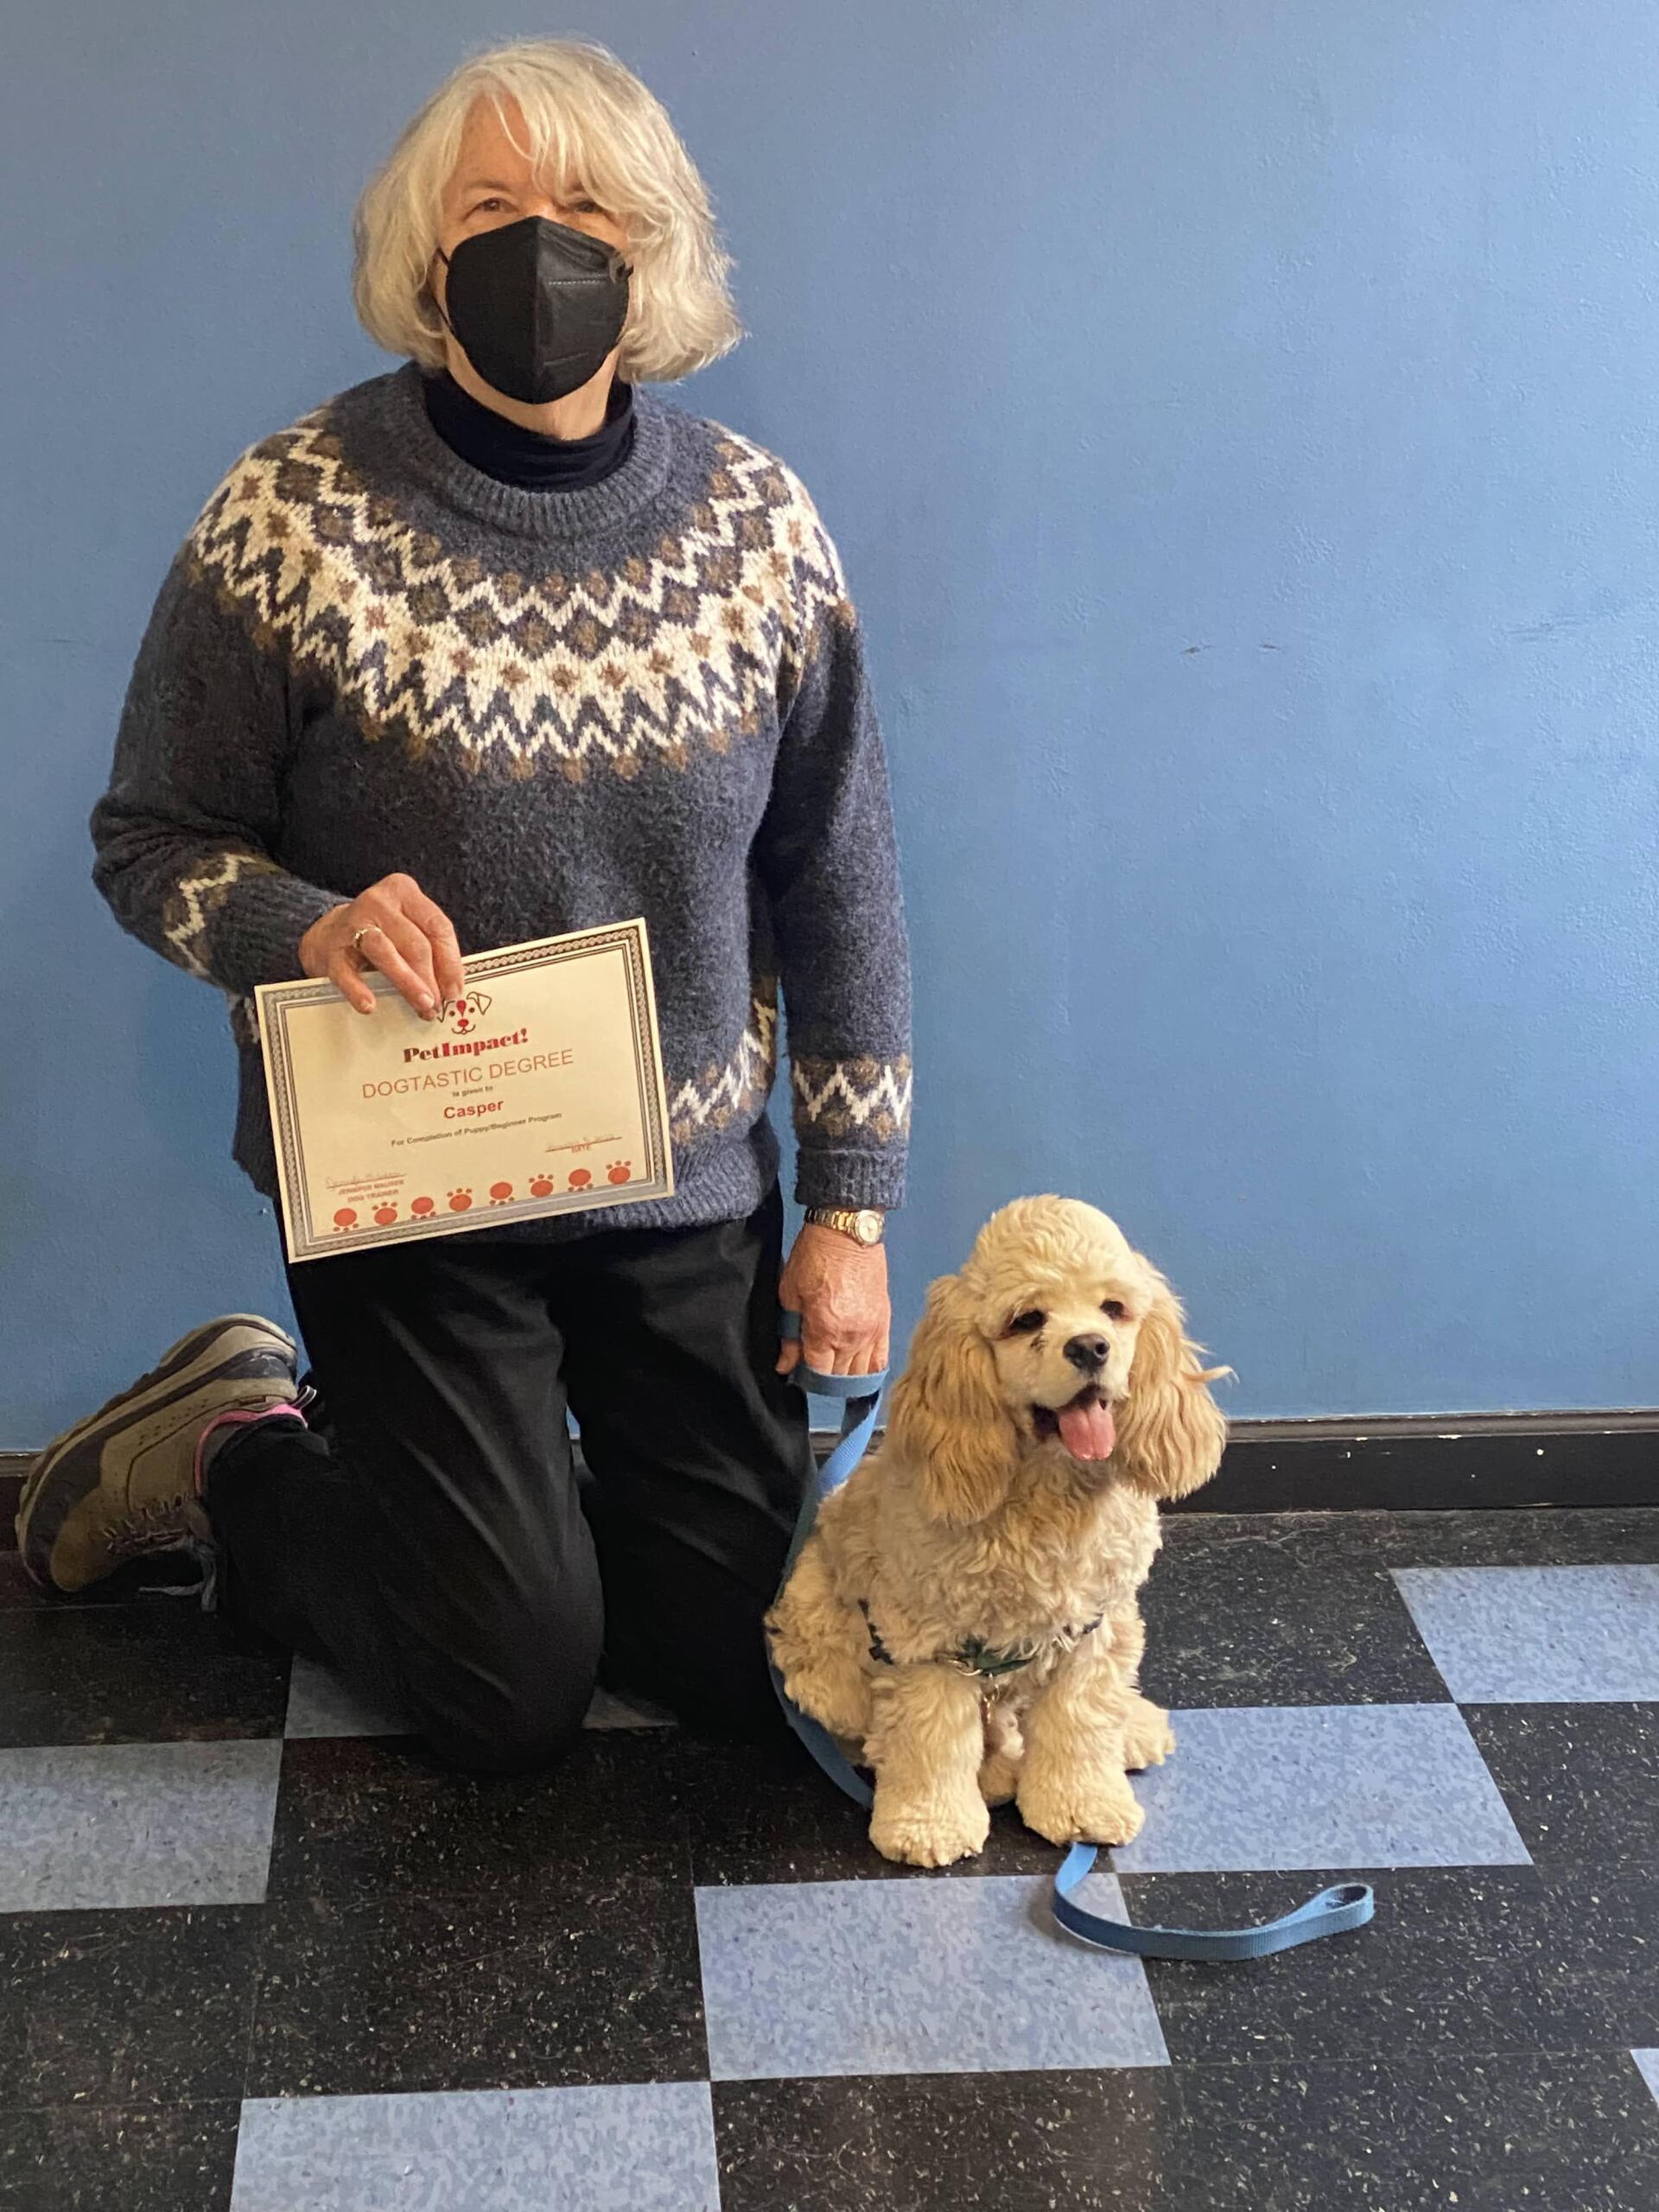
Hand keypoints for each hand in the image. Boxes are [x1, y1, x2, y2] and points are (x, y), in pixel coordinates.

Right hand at [299, 873, 466, 1020]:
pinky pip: (347, 972)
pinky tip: (369, 1005)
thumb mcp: (406, 928)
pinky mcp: (331, 949)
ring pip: (386, 952)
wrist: (328, 934)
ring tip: (422, 1006)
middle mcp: (379, 902)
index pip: (437, 926)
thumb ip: (430, 950)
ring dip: (407, 983)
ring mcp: (352, 923)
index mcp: (404, 891)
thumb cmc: (380, 933)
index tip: (455, 991)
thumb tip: (450, 989)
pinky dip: (358, 990)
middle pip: (415, 942)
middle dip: (430, 978)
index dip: (451, 962)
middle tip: (438, 1006)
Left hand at [777, 1223, 889, 1377]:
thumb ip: (789, 1335)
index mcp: (825, 1330)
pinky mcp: (884, 1320)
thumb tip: (785, 1366)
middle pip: (840, 1376)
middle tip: (813, 1366)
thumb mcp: (790, 1294)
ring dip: (847, 1375)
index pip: (818, 1372)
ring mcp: (872, 1330)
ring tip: (834, 1368)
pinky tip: (861, 1373)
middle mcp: (852, 1336)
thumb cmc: (814, 1256)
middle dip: (825, 1378)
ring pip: (861, 1371)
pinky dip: (872, 1369)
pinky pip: (882, 1356)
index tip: (798, 1371)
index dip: (806, 1376)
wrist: (847, 1229)